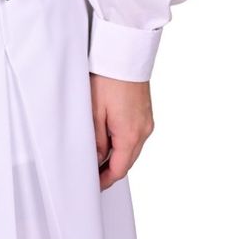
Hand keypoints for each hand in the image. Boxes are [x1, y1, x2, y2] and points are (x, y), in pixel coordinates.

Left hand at [90, 73, 154, 190]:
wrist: (124, 53)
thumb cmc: (107, 78)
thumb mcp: (94, 111)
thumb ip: (97, 139)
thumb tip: (98, 158)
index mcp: (130, 135)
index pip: (119, 169)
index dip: (105, 179)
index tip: (93, 184)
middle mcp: (144, 131)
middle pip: (127, 160)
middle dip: (110, 169)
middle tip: (92, 173)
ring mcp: (147, 121)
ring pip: (131, 147)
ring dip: (117, 154)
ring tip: (97, 155)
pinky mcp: (145, 111)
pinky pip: (135, 134)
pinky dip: (123, 140)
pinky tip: (109, 136)